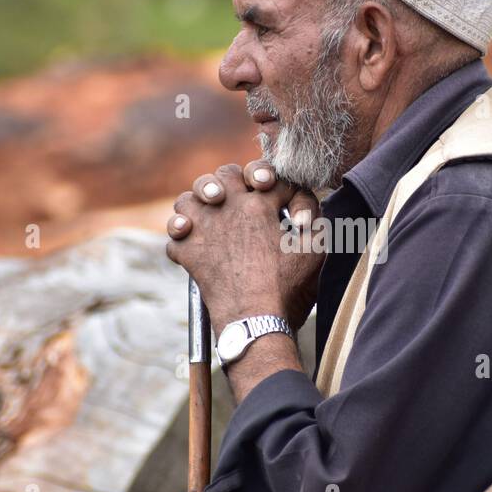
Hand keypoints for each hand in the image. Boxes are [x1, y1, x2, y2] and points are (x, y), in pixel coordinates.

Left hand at [165, 160, 323, 336]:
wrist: (256, 318)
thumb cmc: (288, 285)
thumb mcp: (316, 248)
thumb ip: (313, 218)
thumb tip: (299, 211)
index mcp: (259, 204)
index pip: (268, 177)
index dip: (279, 188)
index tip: (283, 206)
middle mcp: (228, 208)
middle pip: (224, 174)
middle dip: (233, 180)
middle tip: (239, 198)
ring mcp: (203, 229)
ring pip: (188, 199)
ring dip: (197, 204)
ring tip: (208, 214)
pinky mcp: (189, 253)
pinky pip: (175, 236)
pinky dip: (182, 237)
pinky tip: (191, 241)